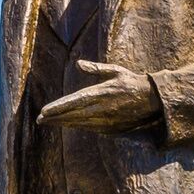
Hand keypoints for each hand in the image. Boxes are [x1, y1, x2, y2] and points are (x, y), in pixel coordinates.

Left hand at [37, 59, 159, 132]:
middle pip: (73, 115)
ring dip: (63, 123)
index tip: (44, 111)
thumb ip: (96, 69)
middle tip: (40, 119)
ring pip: (80, 124)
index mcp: (102, 93)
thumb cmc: (132, 82)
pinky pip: (90, 128)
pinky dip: (77, 126)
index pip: (75, 101)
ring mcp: (107, 121)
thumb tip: (79, 64)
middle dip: (55, 118)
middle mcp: (102, 109)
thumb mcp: (115, 71)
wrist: (153, 101)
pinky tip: (67, 124)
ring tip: (49, 122)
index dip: (58, 108)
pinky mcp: (111, 129)